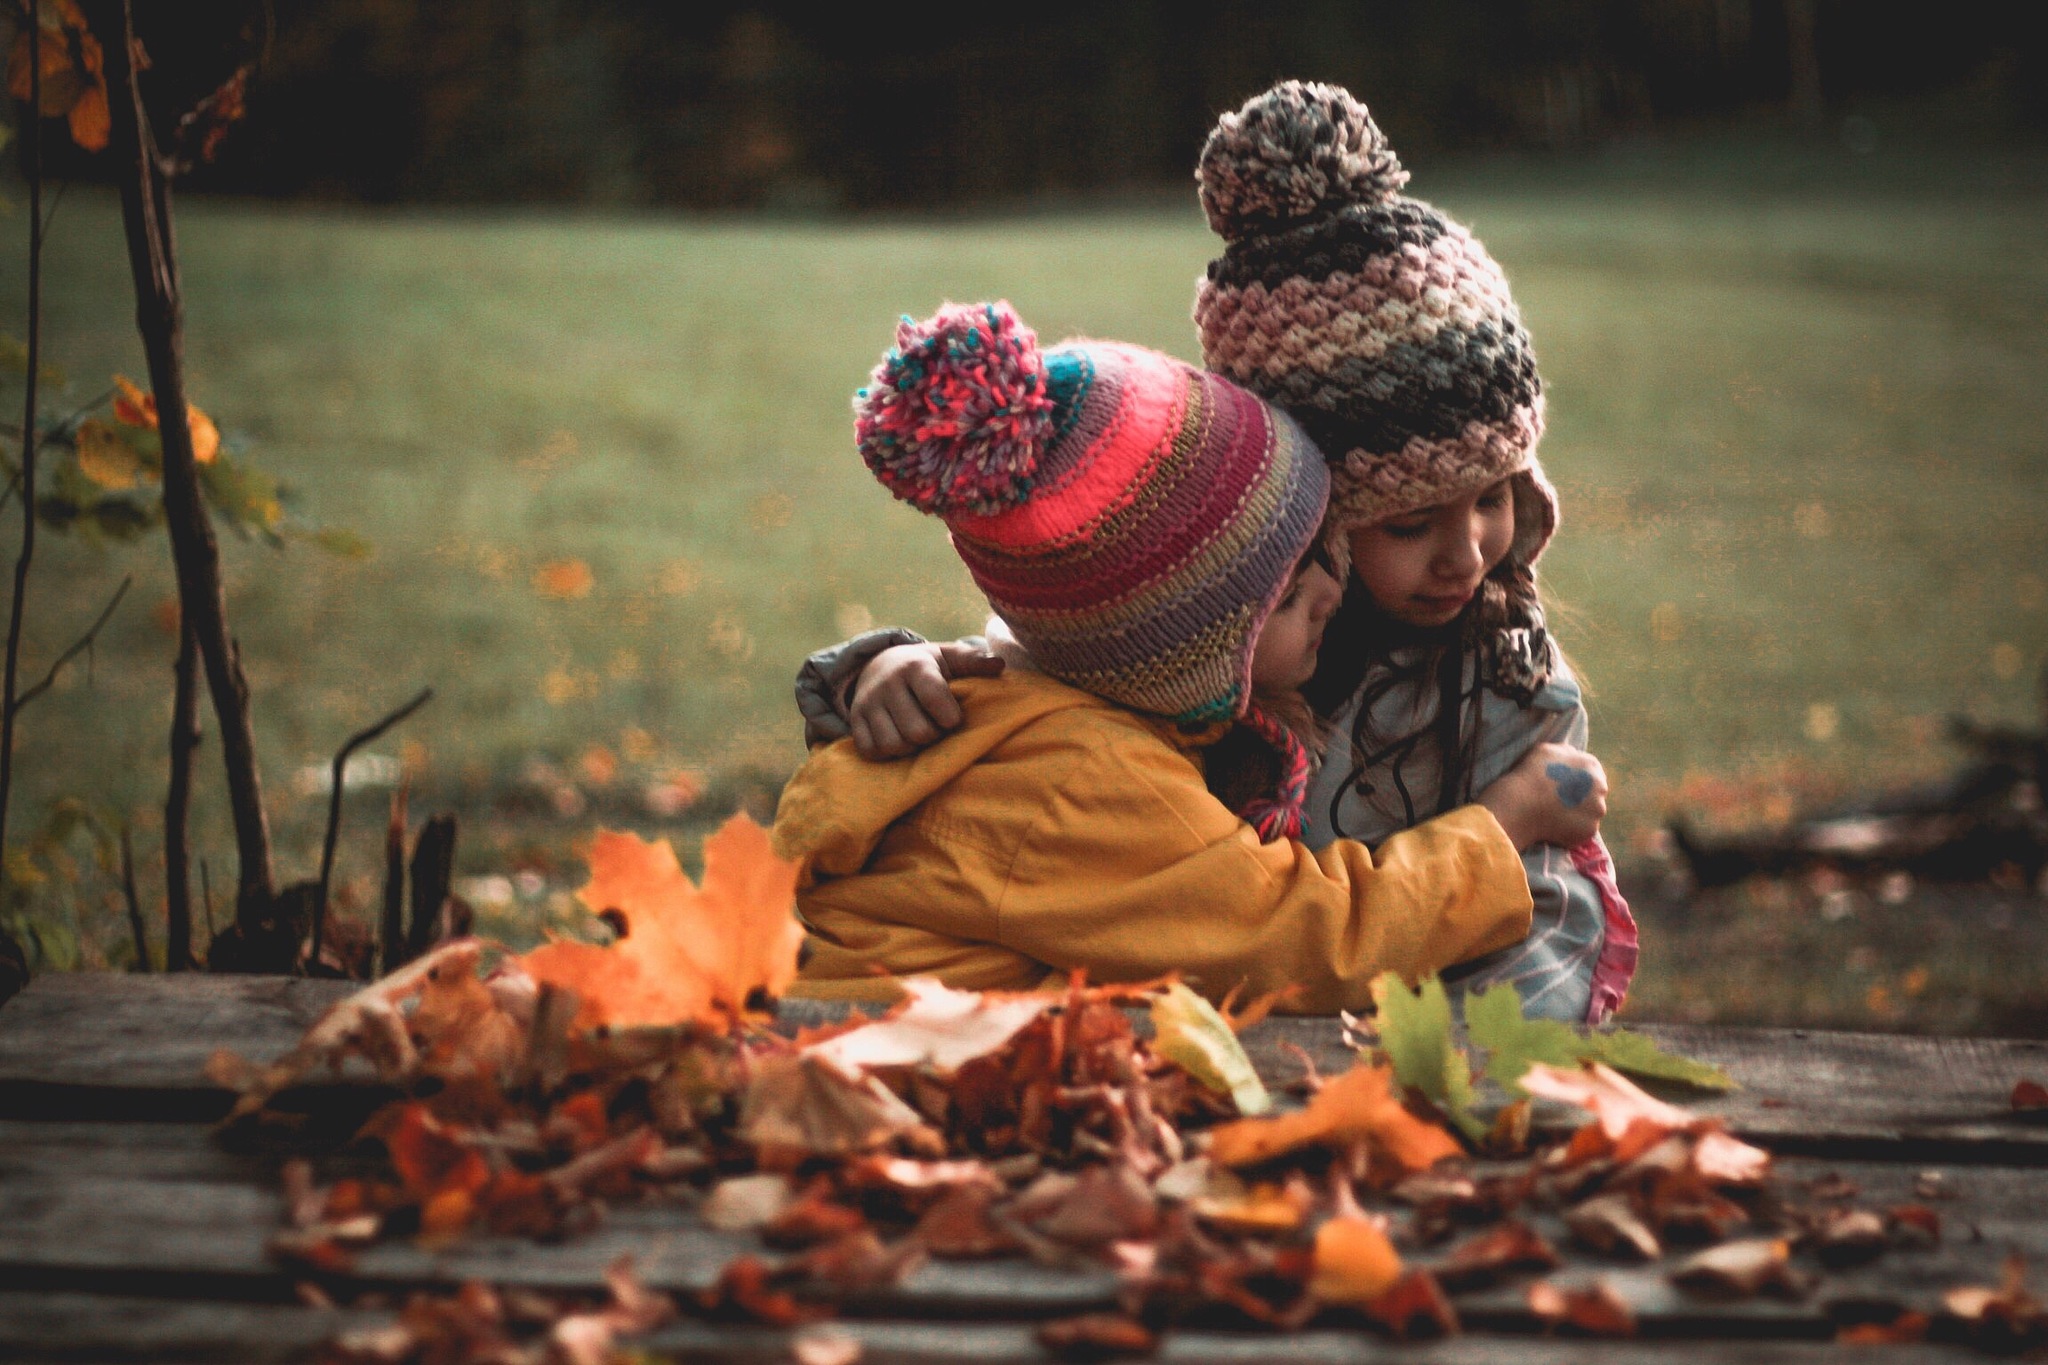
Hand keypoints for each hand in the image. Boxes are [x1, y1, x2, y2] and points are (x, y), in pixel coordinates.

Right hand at [848, 641, 1004, 758]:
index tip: (953, 718)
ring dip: (911, 749)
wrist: (880, 664)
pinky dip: (887, 754)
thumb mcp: (949, 657)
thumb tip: (999, 665)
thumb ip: (973, 661)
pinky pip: (871, 751)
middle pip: (917, 731)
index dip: (950, 718)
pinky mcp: (855, 719)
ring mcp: (868, 702)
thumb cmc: (926, 666)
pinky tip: (899, 741)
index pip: (935, 699)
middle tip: (935, 729)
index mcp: (915, 666)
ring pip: (893, 745)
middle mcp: (888, 683)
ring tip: (918, 737)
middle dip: (933, 737)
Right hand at [1477, 742, 1607, 850]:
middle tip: (1559, 803)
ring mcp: (1597, 811)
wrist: (1521, 803)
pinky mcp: (1589, 830)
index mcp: (1591, 765)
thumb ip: (1565, 752)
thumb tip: (1573, 755)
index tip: (1561, 788)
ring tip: (1555, 816)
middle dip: (1581, 798)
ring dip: (1577, 815)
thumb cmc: (1530, 774)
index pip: (1591, 774)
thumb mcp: (1546, 750)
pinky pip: (1582, 831)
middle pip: (1594, 794)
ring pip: (1590, 814)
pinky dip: (1571, 830)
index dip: (1576, 781)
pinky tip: (1555, 827)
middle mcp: (1600, 787)